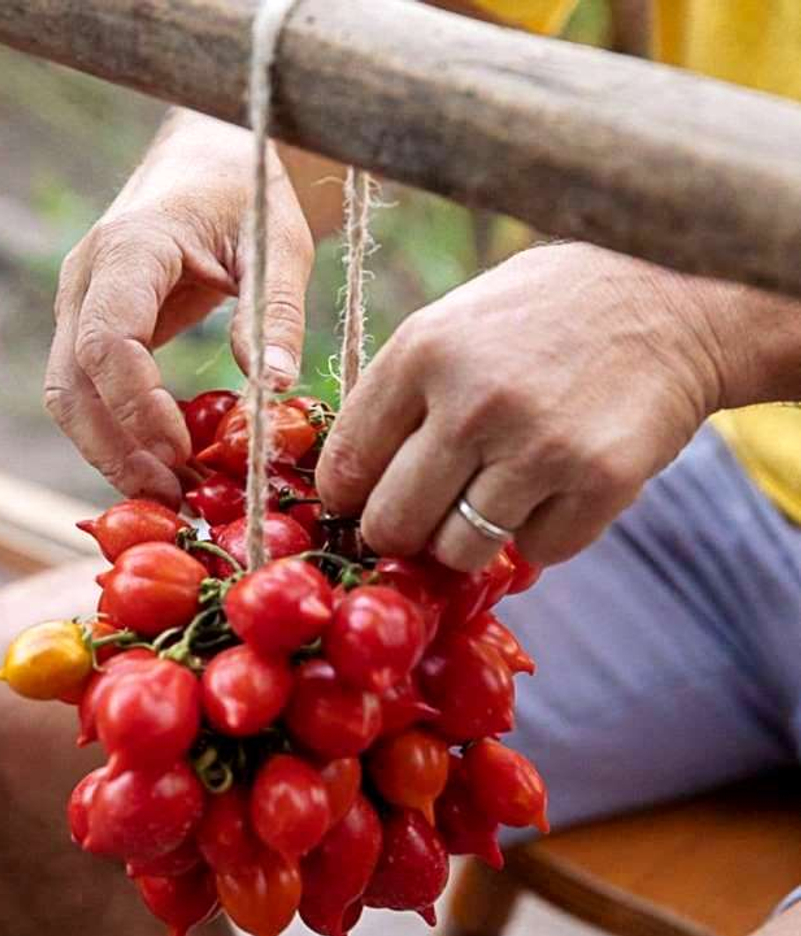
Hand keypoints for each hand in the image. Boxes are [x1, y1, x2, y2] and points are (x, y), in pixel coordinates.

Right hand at [46, 111, 313, 502]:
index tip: (185, 456)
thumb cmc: (246, 192)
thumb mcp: (277, 242)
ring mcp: (81, 306)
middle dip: (118, 453)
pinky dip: (119, 437)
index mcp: (128, 249)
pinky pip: (89, 393)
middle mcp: (86, 280)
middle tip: (176, 503)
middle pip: (71, 386)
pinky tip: (164, 467)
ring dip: (113, 455)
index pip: (107, 342)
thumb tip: (275, 389)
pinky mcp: (93, 328)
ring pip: (70, 398)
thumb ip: (275, 312)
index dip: (139, 409)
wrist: (209, 160)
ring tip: (174, 497)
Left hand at [317, 242, 725, 569]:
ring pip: (459, 552)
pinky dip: (542, 532)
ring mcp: (538, 445)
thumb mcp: (454, 323)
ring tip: (496, 495)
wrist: (674, 299)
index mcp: (422, 352)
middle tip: (423, 519)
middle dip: (401, 533)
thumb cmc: (547, 315)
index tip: (361, 505)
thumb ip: (401, 396)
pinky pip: (537, 552)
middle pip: (392, 525)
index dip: (347, 498)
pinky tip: (557, 486)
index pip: (345, 466)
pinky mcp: (600, 481)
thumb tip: (349, 483)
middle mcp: (472, 401)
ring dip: (471, 539)